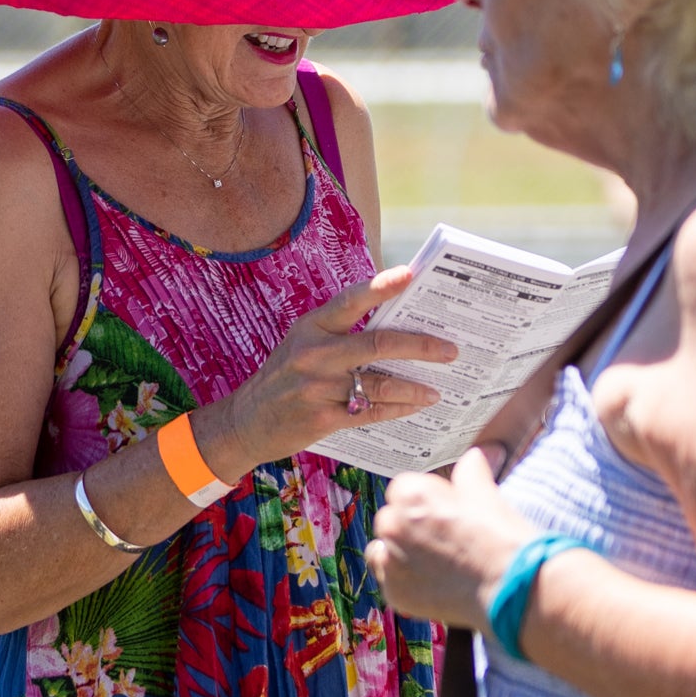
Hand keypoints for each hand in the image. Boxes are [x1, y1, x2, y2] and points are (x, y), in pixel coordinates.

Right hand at [196, 269, 455, 475]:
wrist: (245, 422)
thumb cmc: (284, 376)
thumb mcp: (303, 343)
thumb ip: (340, 332)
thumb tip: (395, 322)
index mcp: (311, 326)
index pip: (350, 300)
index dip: (381, 286)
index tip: (411, 274)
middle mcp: (314, 354)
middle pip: (378, 345)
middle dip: (421, 346)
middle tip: (450, 350)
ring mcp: (318, 388)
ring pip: (380, 384)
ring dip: (415, 387)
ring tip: (437, 389)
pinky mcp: (322, 419)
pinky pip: (371, 413)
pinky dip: (398, 409)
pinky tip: (415, 407)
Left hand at [367, 446, 534, 628]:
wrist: (510, 587)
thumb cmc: (500, 538)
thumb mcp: (486, 494)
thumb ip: (470, 471)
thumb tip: (474, 456)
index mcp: (410, 494)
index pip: (403, 489)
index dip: (424, 501)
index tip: (442, 514)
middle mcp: (393, 525)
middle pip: (392, 519)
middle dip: (410, 527)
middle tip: (443, 540)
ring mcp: (391, 561)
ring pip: (386, 549)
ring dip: (403, 553)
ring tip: (437, 563)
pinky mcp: (394, 592)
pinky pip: (389, 580)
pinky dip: (404, 581)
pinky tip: (431, 583)